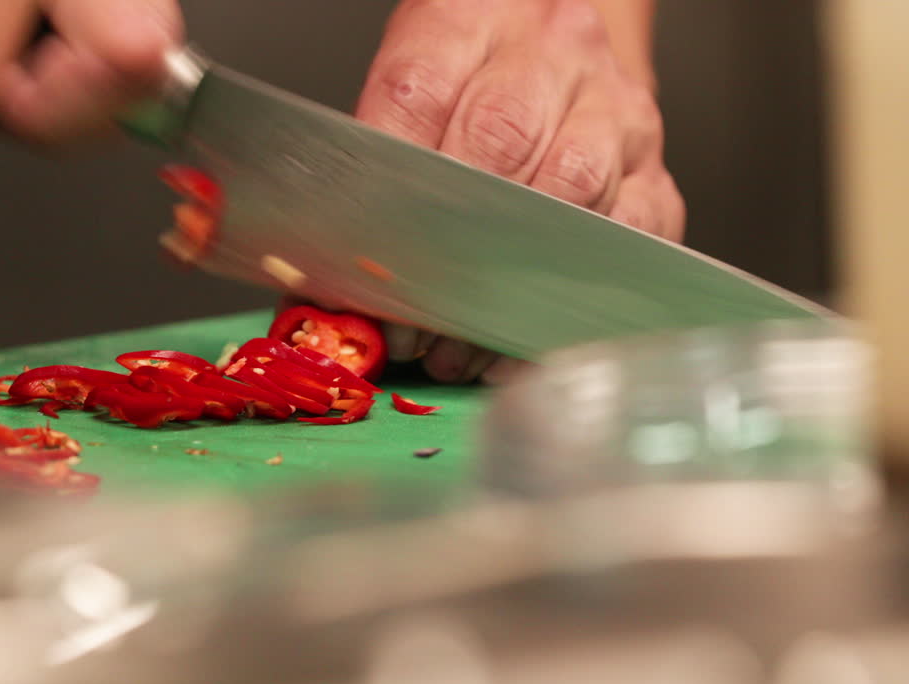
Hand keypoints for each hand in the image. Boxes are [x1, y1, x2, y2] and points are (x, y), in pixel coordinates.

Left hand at [355, 0, 684, 383]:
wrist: (559, 48)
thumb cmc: (475, 76)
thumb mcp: (414, 80)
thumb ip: (379, 158)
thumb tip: (338, 268)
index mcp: (472, 18)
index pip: (416, 96)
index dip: (386, 192)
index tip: (364, 265)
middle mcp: (554, 52)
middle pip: (497, 143)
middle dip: (446, 245)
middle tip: (409, 320)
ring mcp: (615, 110)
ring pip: (569, 194)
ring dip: (507, 282)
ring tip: (459, 344)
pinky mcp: (653, 171)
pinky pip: (624, 241)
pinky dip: (571, 297)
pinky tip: (524, 331)